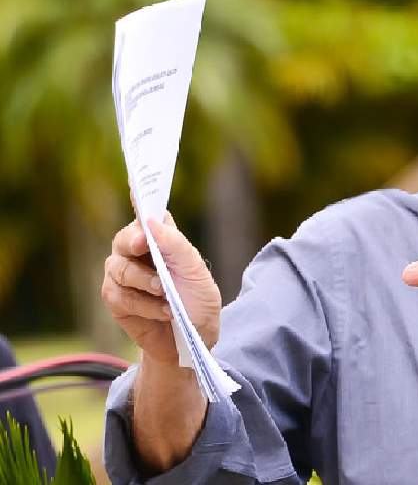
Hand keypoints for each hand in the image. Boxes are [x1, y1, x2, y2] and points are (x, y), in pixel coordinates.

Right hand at [101, 211, 221, 365]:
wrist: (192, 338)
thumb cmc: (197, 300)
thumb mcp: (196, 273)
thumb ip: (177, 246)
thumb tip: (153, 222)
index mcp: (159, 239)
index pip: (146, 213)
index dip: (139, 197)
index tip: (134, 184)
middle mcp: (135, 253)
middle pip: (124, 238)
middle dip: (134, 242)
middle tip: (144, 246)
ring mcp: (122, 276)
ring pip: (121, 269)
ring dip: (146, 281)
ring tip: (167, 293)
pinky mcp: (116, 300)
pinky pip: (122, 297)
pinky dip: (146, 305)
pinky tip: (165, 311)